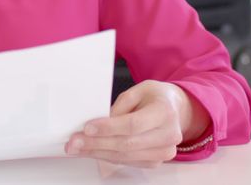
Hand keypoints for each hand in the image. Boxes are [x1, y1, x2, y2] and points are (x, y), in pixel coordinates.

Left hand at [64, 80, 208, 167]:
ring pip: (125, 156)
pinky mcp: (156, 161)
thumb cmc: (155, 98)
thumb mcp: (139, 90)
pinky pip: (128, 162)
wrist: (176, 110)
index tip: (87, 128)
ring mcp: (164, 152)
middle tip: (74, 142)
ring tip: (77, 148)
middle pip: (127, 144)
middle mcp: (168, 135)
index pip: (133, 124)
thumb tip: (99, 123)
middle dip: (96, 144)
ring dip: (98, 153)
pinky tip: (92, 151)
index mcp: (165, 112)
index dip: (108, 128)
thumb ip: (121, 105)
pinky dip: (107, 157)